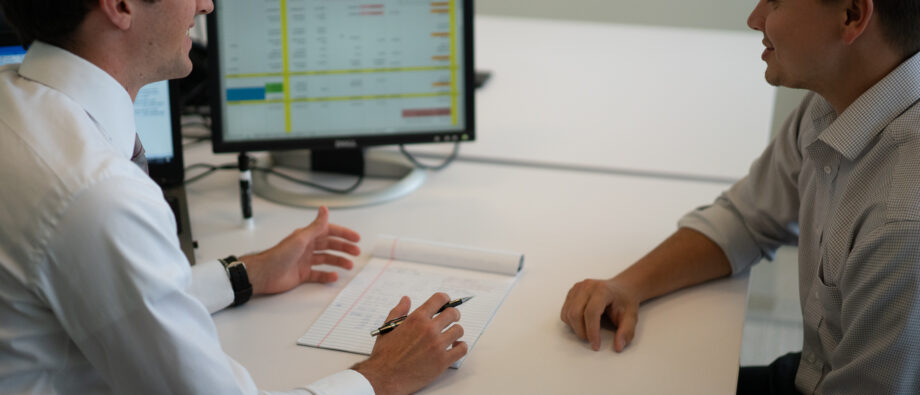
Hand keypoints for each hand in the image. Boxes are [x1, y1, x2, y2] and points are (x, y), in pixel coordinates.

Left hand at [240, 206, 360, 294]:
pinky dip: (327, 275)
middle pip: (329, 245)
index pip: (329, 232)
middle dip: (344, 248)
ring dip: (338, 261)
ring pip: (326, 259)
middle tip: (356, 252)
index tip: (355, 238)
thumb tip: (324, 209)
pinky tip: (334, 276)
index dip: (343, 234)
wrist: (264, 274)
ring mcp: (304, 261)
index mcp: (307, 236)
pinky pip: (318, 274)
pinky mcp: (302, 274)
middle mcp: (306, 247)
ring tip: (349, 266)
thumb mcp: (301, 238)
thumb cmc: (279, 255)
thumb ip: (316, 226)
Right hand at [352, 293, 467, 394]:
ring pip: (459, 330)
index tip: (446, 302)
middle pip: (453, 314)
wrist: (384, 378)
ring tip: (450, 335)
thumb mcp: (388, 328)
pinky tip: (454, 347)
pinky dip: (460, 347)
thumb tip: (406, 299)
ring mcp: (437, 345)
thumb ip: (398, 311)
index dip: (445, 299)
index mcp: (416, 319)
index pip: (439, 299)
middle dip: (453, 314)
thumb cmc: (384, 355)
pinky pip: (462, 349)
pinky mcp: (443, 361)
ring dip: (455, 331)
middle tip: (450, 319)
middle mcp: (429, 329)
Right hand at [560, 278, 638, 351]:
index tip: (596, 345)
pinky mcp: (572, 292)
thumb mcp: (631, 317)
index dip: (592, 331)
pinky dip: (571, 322)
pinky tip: (582, 323)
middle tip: (591, 340)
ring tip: (588, 331)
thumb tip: (618, 346)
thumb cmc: (625, 302)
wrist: (621, 288)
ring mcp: (578, 288)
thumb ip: (626, 332)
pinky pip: (565, 311)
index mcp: (602, 290)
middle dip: (581, 332)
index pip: (591, 312)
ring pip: (568, 313)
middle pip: (575, 313)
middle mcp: (587, 286)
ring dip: (575, 328)